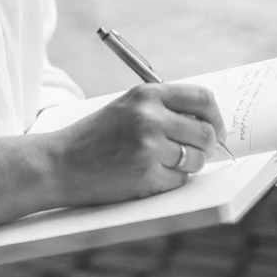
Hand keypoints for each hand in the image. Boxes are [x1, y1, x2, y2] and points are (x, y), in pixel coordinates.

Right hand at [44, 82, 226, 208]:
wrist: (60, 163)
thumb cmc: (96, 136)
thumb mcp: (127, 108)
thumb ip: (163, 109)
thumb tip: (208, 122)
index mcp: (146, 94)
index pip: (202, 98)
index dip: (216, 116)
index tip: (216, 128)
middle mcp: (150, 117)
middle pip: (206, 133)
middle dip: (206, 146)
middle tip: (196, 152)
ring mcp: (149, 147)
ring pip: (196, 160)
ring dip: (187, 165)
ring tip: (162, 163)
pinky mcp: (147, 175)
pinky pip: (179, 180)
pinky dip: (169, 181)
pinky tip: (146, 175)